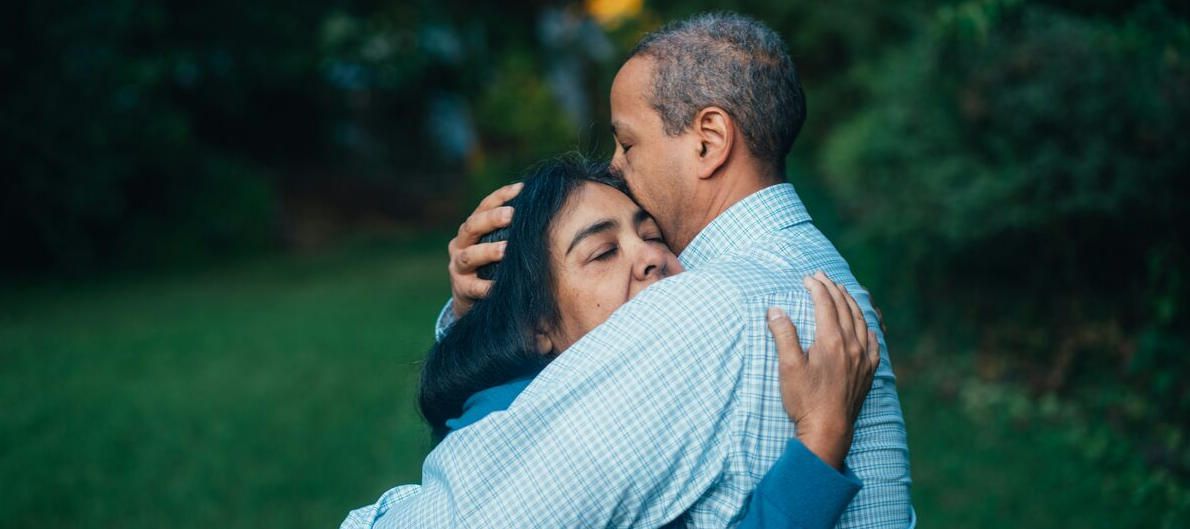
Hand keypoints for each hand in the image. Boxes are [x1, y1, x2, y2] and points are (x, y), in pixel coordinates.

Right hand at [447, 182, 522, 317]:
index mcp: (470, 229)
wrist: (469, 299)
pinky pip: (474, 287)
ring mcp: (458, 266)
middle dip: (492, 219)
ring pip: (470, 255)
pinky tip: (499, 285)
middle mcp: (460, 244)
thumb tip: (541, 208)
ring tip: (506, 249)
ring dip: (488, 251)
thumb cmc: (490, 266)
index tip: (521, 189)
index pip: (483, 207)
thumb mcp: (495, 245)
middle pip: (472, 226)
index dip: (501, 196)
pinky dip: (486, 286)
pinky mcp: (461, 289)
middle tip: (512, 214)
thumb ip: (510, 230)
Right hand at [766, 272, 879, 469]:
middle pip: (844, 308)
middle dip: (833, 289)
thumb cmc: (805, 400)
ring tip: (843, 292)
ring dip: (851, 303)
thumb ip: (783, 335)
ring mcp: (863, 359)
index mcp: (831, 340)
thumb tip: (775, 310)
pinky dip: (869, 328)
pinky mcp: (868, 372)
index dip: (816, 288)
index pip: (825, 304)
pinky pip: (874, 343)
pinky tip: (866, 327)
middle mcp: (851, 345)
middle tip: (822, 277)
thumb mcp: (788, 367)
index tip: (808, 278)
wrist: (828, 430)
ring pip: (861, 321)